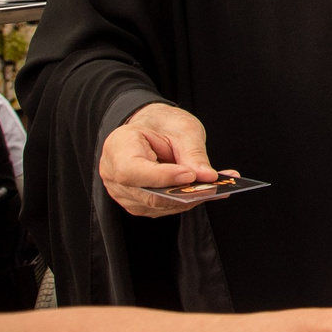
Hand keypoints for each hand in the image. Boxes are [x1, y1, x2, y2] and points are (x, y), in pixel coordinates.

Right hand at [100, 103, 224, 216]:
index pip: (132, 170)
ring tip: (218, 188)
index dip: (160, 177)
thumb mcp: (182, 128)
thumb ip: (193, 153)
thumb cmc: (162, 123)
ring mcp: (123, 193)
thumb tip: (207, 177)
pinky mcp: (137, 203)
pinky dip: (186, 201)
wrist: (151, 127)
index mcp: (119, 146)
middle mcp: (113, 174)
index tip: (189, 175)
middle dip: (182, 193)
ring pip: (157, 205)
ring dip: (189, 199)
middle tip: (213, 187)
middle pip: (146, 194)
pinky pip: (162, 208)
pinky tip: (206, 190)